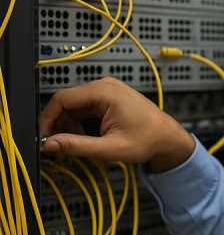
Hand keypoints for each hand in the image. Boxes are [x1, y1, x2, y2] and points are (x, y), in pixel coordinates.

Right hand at [37, 77, 194, 171]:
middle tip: (67, 144)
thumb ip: (78, 146)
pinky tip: (93, 136)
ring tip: (87, 141)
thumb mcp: (110, 148)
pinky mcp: (109, 98)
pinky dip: (82, 123)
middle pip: (66, 103)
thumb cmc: (149, 139)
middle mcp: (104, 86)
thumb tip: (51, 144)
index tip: (45, 136)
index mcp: (104, 92)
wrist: (168, 138)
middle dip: (62, 124)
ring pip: (75, 106)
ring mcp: (107, 90)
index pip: (61, 99)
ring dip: (73, 125)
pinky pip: (85, 108)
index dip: (48, 118)